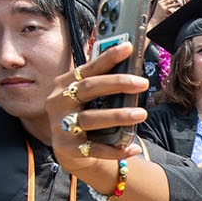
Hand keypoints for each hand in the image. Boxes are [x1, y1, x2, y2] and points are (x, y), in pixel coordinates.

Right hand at [46, 42, 148, 175]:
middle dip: (118, 83)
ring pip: (90, 118)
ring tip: (142, 114)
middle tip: (143, 83)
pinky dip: (115, 149)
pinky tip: (133, 147)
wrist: (70, 152)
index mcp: (63, 85)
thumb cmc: (84, 115)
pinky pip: (95, 149)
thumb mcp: (88, 97)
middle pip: (88, 88)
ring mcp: (61, 126)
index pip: (88, 68)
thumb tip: (129, 60)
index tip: (128, 48)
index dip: (108, 57)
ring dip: (118, 116)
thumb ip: (101, 81)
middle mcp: (58, 103)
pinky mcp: (68, 149)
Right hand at [147, 0, 185, 30]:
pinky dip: (175, 4)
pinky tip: (179, 4)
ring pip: (170, 0)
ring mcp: (162, 5)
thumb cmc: (159, 17)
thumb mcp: (163, 10)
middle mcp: (160, 2)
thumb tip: (172, 5)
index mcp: (160, 2)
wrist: (155, 21)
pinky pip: (170, 5)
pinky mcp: (163, 8)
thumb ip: (167, 7)